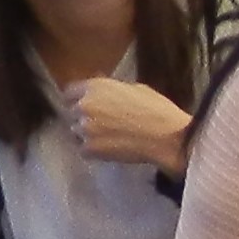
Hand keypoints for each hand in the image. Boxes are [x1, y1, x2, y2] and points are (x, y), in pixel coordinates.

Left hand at [60, 77, 192, 174]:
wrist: (169, 138)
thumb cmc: (158, 111)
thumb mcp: (136, 89)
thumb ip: (112, 90)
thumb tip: (104, 93)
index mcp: (95, 87)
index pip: (70, 92)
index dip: (78, 100)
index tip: (88, 107)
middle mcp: (84, 106)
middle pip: (72, 113)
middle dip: (85, 117)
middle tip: (103, 125)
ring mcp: (85, 129)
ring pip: (76, 132)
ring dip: (88, 135)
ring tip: (108, 139)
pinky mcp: (89, 149)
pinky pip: (83, 150)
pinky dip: (94, 151)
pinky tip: (110, 150)